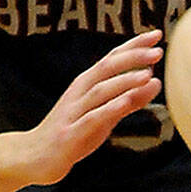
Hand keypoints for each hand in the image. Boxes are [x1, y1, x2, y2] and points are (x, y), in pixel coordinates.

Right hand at [29, 29, 164, 184]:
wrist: (33, 157)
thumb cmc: (73, 132)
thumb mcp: (105, 114)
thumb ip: (130, 99)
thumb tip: (156, 81)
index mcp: (86, 84)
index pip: (112, 58)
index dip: (134, 45)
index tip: (158, 34)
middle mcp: (79, 92)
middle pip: (106, 68)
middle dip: (132, 57)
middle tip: (158, 50)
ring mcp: (73, 112)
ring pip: (100, 91)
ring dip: (124, 81)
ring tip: (147, 74)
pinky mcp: (70, 134)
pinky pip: (92, 118)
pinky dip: (110, 109)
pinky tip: (126, 103)